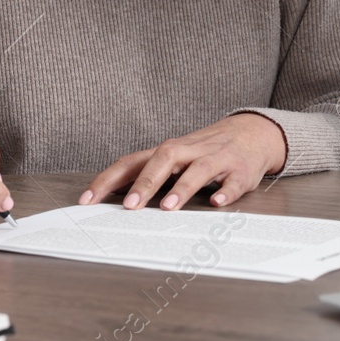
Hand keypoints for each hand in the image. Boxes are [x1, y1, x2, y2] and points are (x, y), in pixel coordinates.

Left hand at [79, 113, 287, 211]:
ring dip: (183, 187)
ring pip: (198, 169)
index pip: (132, 162)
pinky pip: (233, 181)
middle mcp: (189, 151)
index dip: (108, 179)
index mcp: (168, 151)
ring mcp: (216, 159)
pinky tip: (217, 203)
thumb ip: (146, 174)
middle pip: (164, 159)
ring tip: (168, 207)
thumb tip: (112, 195)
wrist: (252, 133)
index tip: (87, 200)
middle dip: (146, 183)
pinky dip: (226, 192)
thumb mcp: (174, 159)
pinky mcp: (240, 170)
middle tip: (130, 206)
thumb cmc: (204, 151)